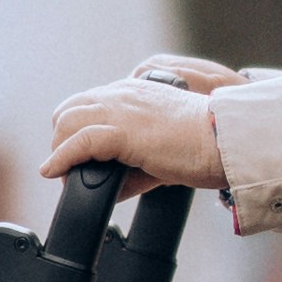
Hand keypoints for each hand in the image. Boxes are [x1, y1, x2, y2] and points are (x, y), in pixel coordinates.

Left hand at [42, 58, 230, 189]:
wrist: (225, 141)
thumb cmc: (206, 145)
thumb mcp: (160, 151)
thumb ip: (133, 166)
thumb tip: (112, 189)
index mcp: (134, 92)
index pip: (89, 103)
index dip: (77, 130)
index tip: (77, 155)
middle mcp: (123, 94)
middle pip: (70, 109)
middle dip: (63, 139)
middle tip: (68, 168)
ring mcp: (120, 109)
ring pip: (67, 122)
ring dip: (60, 149)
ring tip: (64, 174)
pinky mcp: (121, 131)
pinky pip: (78, 142)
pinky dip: (61, 159)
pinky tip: (56, 172)